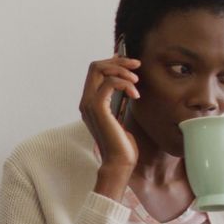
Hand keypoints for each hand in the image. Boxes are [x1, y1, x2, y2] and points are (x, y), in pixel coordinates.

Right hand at [78, 55, 140, 198]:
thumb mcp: (120, 117)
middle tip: (137, 66)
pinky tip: (135, 95)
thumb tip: (127, 84)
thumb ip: (118, 101)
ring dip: (123, 71)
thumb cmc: (122, 144)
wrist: (119, 162)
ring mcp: (89, 104)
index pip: (96, 71)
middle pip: (96, 66)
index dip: (114, 62)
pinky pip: (110, 83)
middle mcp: (86, 101)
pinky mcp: (98, 108)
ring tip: (137, 82)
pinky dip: (125, 83)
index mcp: (89, 102)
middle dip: (118, 61)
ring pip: (100, 70)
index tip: (132, 65)